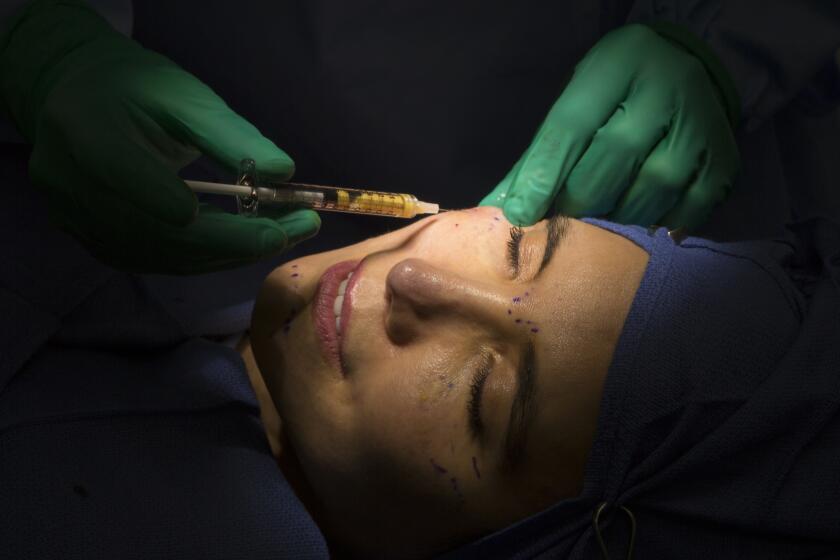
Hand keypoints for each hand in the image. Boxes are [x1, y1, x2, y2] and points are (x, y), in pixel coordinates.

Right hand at [5, 0, 318, 273]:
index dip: (182, 202)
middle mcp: (74, 189)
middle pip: (161, 233)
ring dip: (233, 252)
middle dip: (238, 239)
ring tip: (286, 232)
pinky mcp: (100, 246)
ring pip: (168, 256)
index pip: (126, 175)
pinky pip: (164, 261)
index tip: (245, 209)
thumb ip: (228, 134)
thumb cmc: (134, 88)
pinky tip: (249, 241)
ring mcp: (84, 225)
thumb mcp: (181, 95)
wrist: (75, 102)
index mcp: (86, 134)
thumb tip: (283, 172)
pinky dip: (212, 255)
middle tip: (299, 226)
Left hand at [481, 24, 738, 229]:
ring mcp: (701, 121)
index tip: (521, 214)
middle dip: (579, 200)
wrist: (686, 70)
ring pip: (651, 190)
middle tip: (564, 218)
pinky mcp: (723, 155)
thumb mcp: (575, 103)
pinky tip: (647, 225)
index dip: (542, 176)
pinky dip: (664, 223)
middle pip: (611, 162)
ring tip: (603, 218)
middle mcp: (665, 87)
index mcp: (618, 64)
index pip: (570, 127)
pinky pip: (690, 206)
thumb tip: (500, 209)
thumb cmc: (615, 94)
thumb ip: (539, 156)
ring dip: (618, 216)